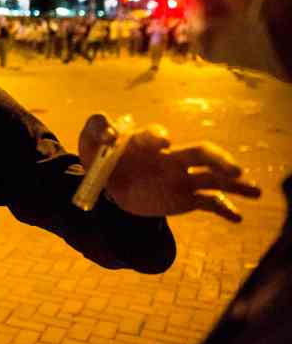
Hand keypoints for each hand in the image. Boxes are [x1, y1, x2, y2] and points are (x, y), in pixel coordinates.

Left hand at [78, 114, 259, 221]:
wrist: (109, 187)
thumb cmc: (102, 158)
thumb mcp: (90, 144)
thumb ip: (94, 129)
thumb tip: (108, 127)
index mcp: (147, 142)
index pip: (157, 135)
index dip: (158, 136)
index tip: (161, 143)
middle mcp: (171, 157)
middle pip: (200, 152)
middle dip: (217, 158)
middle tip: (232, 169)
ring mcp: (181, 177)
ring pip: (212, 177)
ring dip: (234, 183)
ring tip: (253, 189)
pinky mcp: (185, 197)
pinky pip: (209, 202)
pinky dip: (224, 208)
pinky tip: (237, 217)